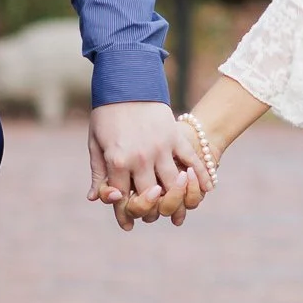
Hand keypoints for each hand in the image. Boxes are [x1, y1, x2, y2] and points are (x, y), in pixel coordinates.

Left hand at [88, 103, 206, 230]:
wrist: (125, 81)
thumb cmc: (106, 113)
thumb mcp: (96, 143)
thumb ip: (99, 171)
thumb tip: (96, 198)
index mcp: (118, 160)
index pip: (123, 198)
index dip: (124, 213)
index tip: (128, 221)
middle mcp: (141, 158)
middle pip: (152, 196)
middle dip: (152, 210)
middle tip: (155, 215)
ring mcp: (161, 147)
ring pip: (175, 184)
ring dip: (178, 198)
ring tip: (178, 206)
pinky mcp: (175, 136)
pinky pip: (193, 160)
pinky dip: (202, 175)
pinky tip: (207, 188)